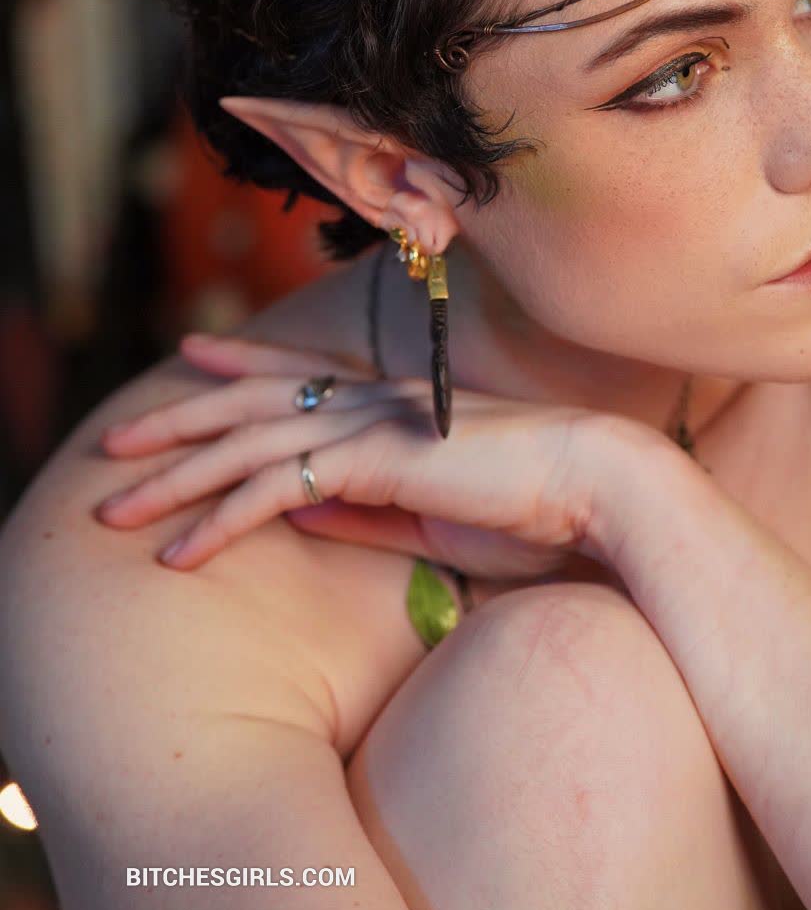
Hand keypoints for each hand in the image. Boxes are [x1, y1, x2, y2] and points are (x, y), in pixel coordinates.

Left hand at [93, 332, 643, 577]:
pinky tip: (177, 553)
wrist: (596, 487)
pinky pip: (271, 488)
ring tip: (114, 509)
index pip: (302, 373)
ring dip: (174, 476)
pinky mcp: (369, 460)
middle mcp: (372, 402)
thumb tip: (296, 504)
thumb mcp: (432, 513)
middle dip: (178, 420)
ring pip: (245, 442)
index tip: (196, 357)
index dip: (244, 364)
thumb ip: (365, 506)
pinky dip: (218, 520)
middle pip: (253, 401)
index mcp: (393, 405)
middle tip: (115, 439)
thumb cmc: (535, 507)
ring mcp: (368, 425)